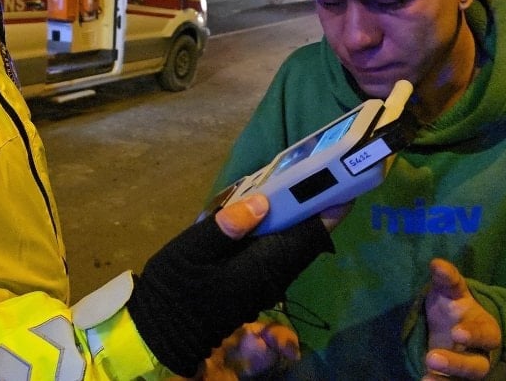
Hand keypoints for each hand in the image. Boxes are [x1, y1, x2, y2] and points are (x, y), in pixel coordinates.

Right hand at [127, 195, 335, 377]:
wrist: (160, 331)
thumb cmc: (172, 289)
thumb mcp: (189, 253)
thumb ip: (224, 228)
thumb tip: (262, 202)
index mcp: (259, 270)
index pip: (306, 238)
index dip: (328, 210)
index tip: (345, 182)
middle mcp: (272, 279)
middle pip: (307, 242)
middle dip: (321, 209)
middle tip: (328, 173)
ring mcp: (265, 285)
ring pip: (296, 248)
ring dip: (303, 218)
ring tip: (306, 183)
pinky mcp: (256, 285)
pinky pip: (281, 254)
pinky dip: (285, 231)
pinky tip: (275, 210)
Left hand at [422, 258, 501, 379]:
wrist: (451, 326)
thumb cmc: (453, 307)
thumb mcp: (451, 292)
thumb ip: (447, 280)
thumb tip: (436, 263)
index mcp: (486, 330)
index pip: (486, 335)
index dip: (474, 335)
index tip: (456, 332)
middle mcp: (481, 355)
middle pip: (477, 366)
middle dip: (457, 364)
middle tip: (431, 357)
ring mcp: (469, 371)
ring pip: (465, 380)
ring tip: (426, 379)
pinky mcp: (455, 380)